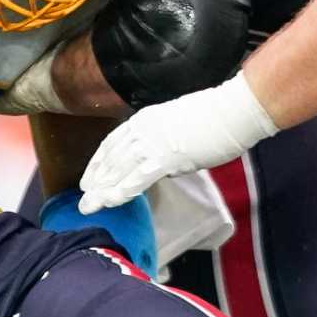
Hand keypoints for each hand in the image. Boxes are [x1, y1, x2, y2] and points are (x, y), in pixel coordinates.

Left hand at [79, 74, 278, 211]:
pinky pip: (139, 177)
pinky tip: (111, 202)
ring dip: (103, 190)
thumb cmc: (214, 118)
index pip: (112, 143)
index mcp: (144, 119)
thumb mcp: (178, 125)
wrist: (233, 111)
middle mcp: (142, 129)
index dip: (98, 163)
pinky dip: (123, 190)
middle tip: (83, 200)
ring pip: (119, 169)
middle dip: (96, 181)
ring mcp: (153, 142)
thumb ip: (163, 143)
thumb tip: (158, 164)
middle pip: (111, 158)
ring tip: (89, 206)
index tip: (88, 179)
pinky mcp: (167, 157)